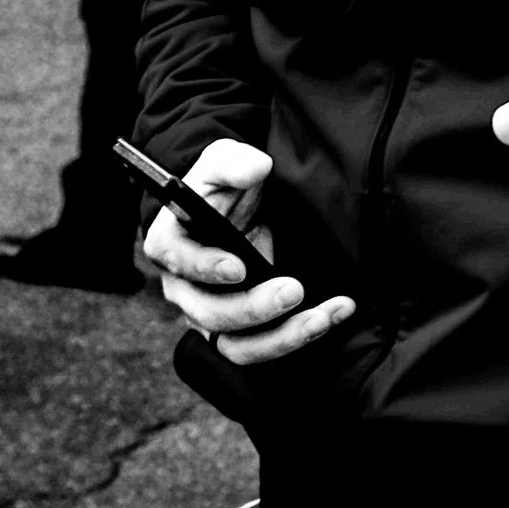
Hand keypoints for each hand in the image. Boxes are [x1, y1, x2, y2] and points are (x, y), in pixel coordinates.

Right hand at [142, 138, 355, 364]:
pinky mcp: (245, 331)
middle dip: (252, 308)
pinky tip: (337, 313)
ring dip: (282, 338)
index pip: (178, 262)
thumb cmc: (224, 185)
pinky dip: (302, 336)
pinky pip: (267, 347)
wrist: (241, 209)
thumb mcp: (226, 160)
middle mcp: (187, 289)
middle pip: (209, 314)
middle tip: (294, 290)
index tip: (238, 267)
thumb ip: (235, 161)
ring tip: (323, 317)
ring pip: (237, 347)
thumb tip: (255, 168)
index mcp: (172, 244)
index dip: (205, 268)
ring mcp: (214, 315)